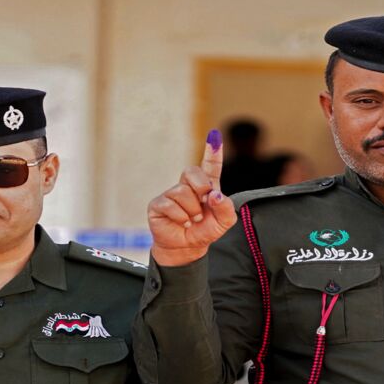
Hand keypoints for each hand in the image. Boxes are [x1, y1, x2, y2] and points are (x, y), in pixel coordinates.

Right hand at [147, 130, 236, 267]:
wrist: (187, 248)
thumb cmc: (205, 230)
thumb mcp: (224, 222)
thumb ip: (226, 207)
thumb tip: (213, 194)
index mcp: (205, 186)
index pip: (209, 166)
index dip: (212, 151)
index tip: (214, 135)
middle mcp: (187, 186)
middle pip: (192, 171)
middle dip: (201, 186)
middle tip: (204, 203)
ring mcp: (171, 194)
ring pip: (182, 192)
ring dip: (192, 210)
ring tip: (193, 220)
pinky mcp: (158, 204)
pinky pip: (170, 205)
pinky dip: (181, 217)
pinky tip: (182, 223)